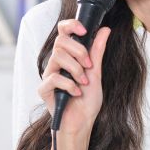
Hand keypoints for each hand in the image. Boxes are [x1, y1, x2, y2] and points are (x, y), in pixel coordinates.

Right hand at [37, 19, 110, 135]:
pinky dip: (69, 85)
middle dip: (78, 52)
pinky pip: (54, 78)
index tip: (85, 31)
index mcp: (67, 57)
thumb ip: (97, 51)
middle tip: (88, 66)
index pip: (63, 32)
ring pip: (57, 57)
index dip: (71, 26)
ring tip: (83, 82)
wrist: (82, 123)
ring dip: (75, 69)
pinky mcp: (44, 89)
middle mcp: (56, 64)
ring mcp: (49, 76)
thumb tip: (104, 29)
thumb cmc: (87, 101)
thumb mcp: (96, 73)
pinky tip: (76, 93)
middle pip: (60, 42)